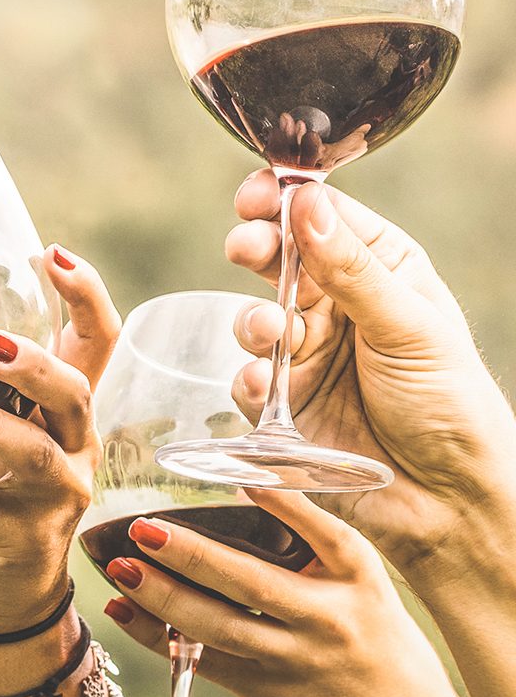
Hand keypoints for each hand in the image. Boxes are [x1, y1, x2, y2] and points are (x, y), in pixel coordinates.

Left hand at [0, 246, 118, 632]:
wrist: (9, 588)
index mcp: (66, 407)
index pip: (99, 341)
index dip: (86, 296)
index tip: (52, 254)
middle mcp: (74, 445)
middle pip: (75, 393)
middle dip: (36, 366)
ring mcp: (55, 496)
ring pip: (34, 455)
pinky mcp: (22, 541)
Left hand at [102, 488, 448, 696]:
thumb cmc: (378, 637)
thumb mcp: (364, 580)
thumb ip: (316, 535)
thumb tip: (249, 480)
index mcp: (356, 580)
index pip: (325, 534)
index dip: (285, 505)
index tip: (243, 475)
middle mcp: (324, 620)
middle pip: (250, 585)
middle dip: (192, 555)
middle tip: (143, 528)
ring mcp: (289, 660)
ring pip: (216, 627)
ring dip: (162, 598)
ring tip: (121, 567)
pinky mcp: (261, 690)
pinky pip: (200, 660)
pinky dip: (155, 636)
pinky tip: (121, 609)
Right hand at [226, 169, 515, 574]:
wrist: (448, 501)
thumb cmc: (450, 405)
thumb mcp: (409, 327)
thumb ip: (351, 270)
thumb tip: (306, 202)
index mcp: (382, 271)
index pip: (324, 218)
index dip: (285, 200)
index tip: (255, 194)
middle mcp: (339, 307)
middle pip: (278, 260)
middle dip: (255, 249)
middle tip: (245, 247)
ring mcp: (307, 356)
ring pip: (255, 319)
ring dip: (253, 321)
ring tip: (268, 334)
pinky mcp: (282, 407)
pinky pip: (247, 381)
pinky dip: (249, 380)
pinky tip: (263, 387)